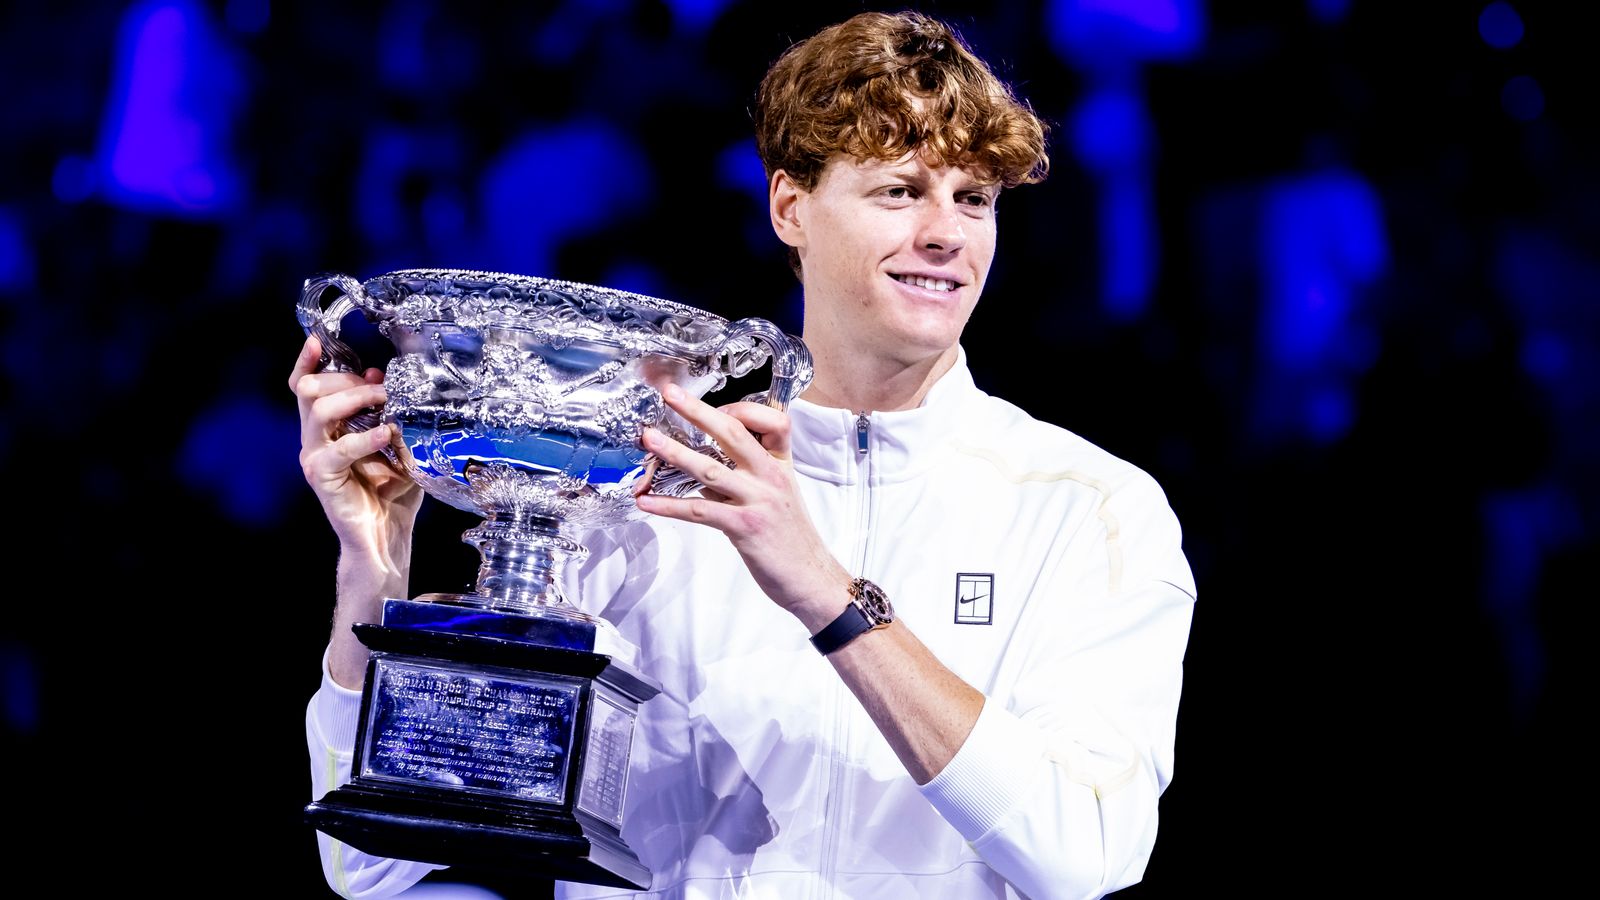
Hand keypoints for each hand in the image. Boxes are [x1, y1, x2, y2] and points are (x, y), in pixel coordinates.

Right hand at [289, 335, 422, 557]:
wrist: (387, 535)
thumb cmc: (392, 491)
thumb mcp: (398, 444)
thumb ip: (389, 412)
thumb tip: (382, 377)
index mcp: (328, 428)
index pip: (305, 387)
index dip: (307, 362)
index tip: (318, 341)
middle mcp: (314, 439)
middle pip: (311, 390)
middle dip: (346, 379)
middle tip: (379, 385)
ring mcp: (315, 457)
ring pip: (319, 411)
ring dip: (354, 398)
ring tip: (384, 401)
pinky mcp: (321, 478)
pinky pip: (337, 449)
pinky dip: (364, 437)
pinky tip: (386, 434)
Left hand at [635, 385, 849, 631]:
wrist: (811, 578)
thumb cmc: (792, 538)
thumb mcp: (778, 495)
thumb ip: (746, 476)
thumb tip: (704, 467)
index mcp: (781, 465)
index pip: (772, 421)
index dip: (742, 408)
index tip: (716, 408)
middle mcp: (771, 477)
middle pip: (733, 433)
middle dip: (698, 411)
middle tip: (670, 394)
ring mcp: (758, 500)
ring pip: (710, 468)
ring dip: (675, 453)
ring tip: (649, 440)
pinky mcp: (745, 527)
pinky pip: (700, 510)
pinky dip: (670, 506)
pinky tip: (647, 502)